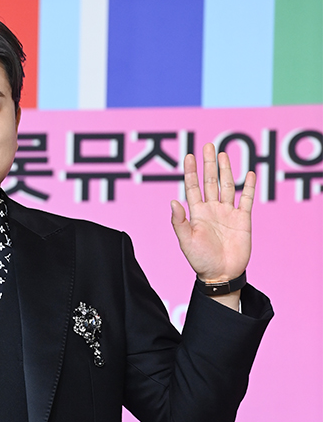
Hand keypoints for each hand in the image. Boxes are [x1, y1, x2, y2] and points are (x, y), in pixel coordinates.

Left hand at [171, 143, 253, 282]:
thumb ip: (179, 222)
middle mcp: (212, 210)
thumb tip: (173, 201)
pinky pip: (246, 200)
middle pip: (210, 182)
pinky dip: (249, 187)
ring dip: (225, 170)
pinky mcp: (242, 220)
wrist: (221, 275)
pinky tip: (249, 174)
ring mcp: (228, 213)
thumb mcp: (186, 241)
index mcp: (197, 214)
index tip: (189, 156)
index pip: (192, 187)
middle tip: (208, 146)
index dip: (191, 172)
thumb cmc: (200, 260)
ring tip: (223, 154)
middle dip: (208, 164)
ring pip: (227, 186)